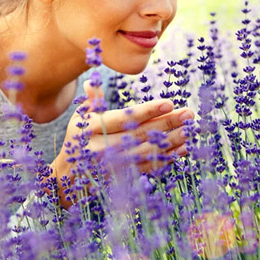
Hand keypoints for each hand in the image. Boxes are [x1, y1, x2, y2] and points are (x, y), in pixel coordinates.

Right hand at [51, 91, 192, 206]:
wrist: (69, 174)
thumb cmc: (80, 137)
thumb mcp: (81, 117)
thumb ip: (92, 100)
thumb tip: (93, 82)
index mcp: (91, 128)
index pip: (123, 118)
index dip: (147, 111)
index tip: (169, 103)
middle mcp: (100, 148)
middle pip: (139, 134)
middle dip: (166, 124)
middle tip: (189, 115)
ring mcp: (111, 165)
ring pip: (146, 152)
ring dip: (171, 142)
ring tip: (190, 131)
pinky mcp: (121, 178)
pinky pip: (147, 167)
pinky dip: (166, 159)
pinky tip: (182, 150)